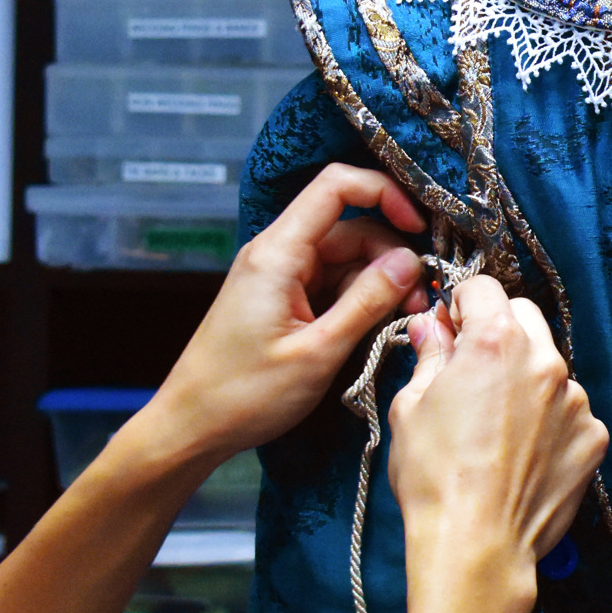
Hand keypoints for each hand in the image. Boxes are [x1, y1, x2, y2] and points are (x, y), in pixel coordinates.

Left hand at [142, 164, 427, 468]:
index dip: (384, 193)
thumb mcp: (319, 351)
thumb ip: (367, 301)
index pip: (336, 187)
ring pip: (347, 258)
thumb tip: (410, 261)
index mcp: (277, 254)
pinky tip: (378, 325)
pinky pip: (334, 282)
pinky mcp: (284, 298)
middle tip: (418, 300)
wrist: (192, 425)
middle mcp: (277, 254)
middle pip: (351, 227)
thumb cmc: (244, 394)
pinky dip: (361, 298)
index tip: (419, 228)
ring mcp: (280, 276)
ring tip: (403, 319)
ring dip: (381, 282)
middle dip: (392, 256)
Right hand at [386, 277, 607, 612]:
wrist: (477, 544)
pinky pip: (570, 410)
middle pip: (524, 317)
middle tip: (471, 368)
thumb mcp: (410, 407)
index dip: (460, 303)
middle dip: (497, 331)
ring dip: (526, 378)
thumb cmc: (434, 478)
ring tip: (495, 424)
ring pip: (550, 366)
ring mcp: (576, 399)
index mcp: (496, 342)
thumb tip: (431, 327)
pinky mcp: (594, 434)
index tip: (450, 326)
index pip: (483, 288)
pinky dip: (549, 419)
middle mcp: (545, 362)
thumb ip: (429, 355)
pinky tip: (522, 451)